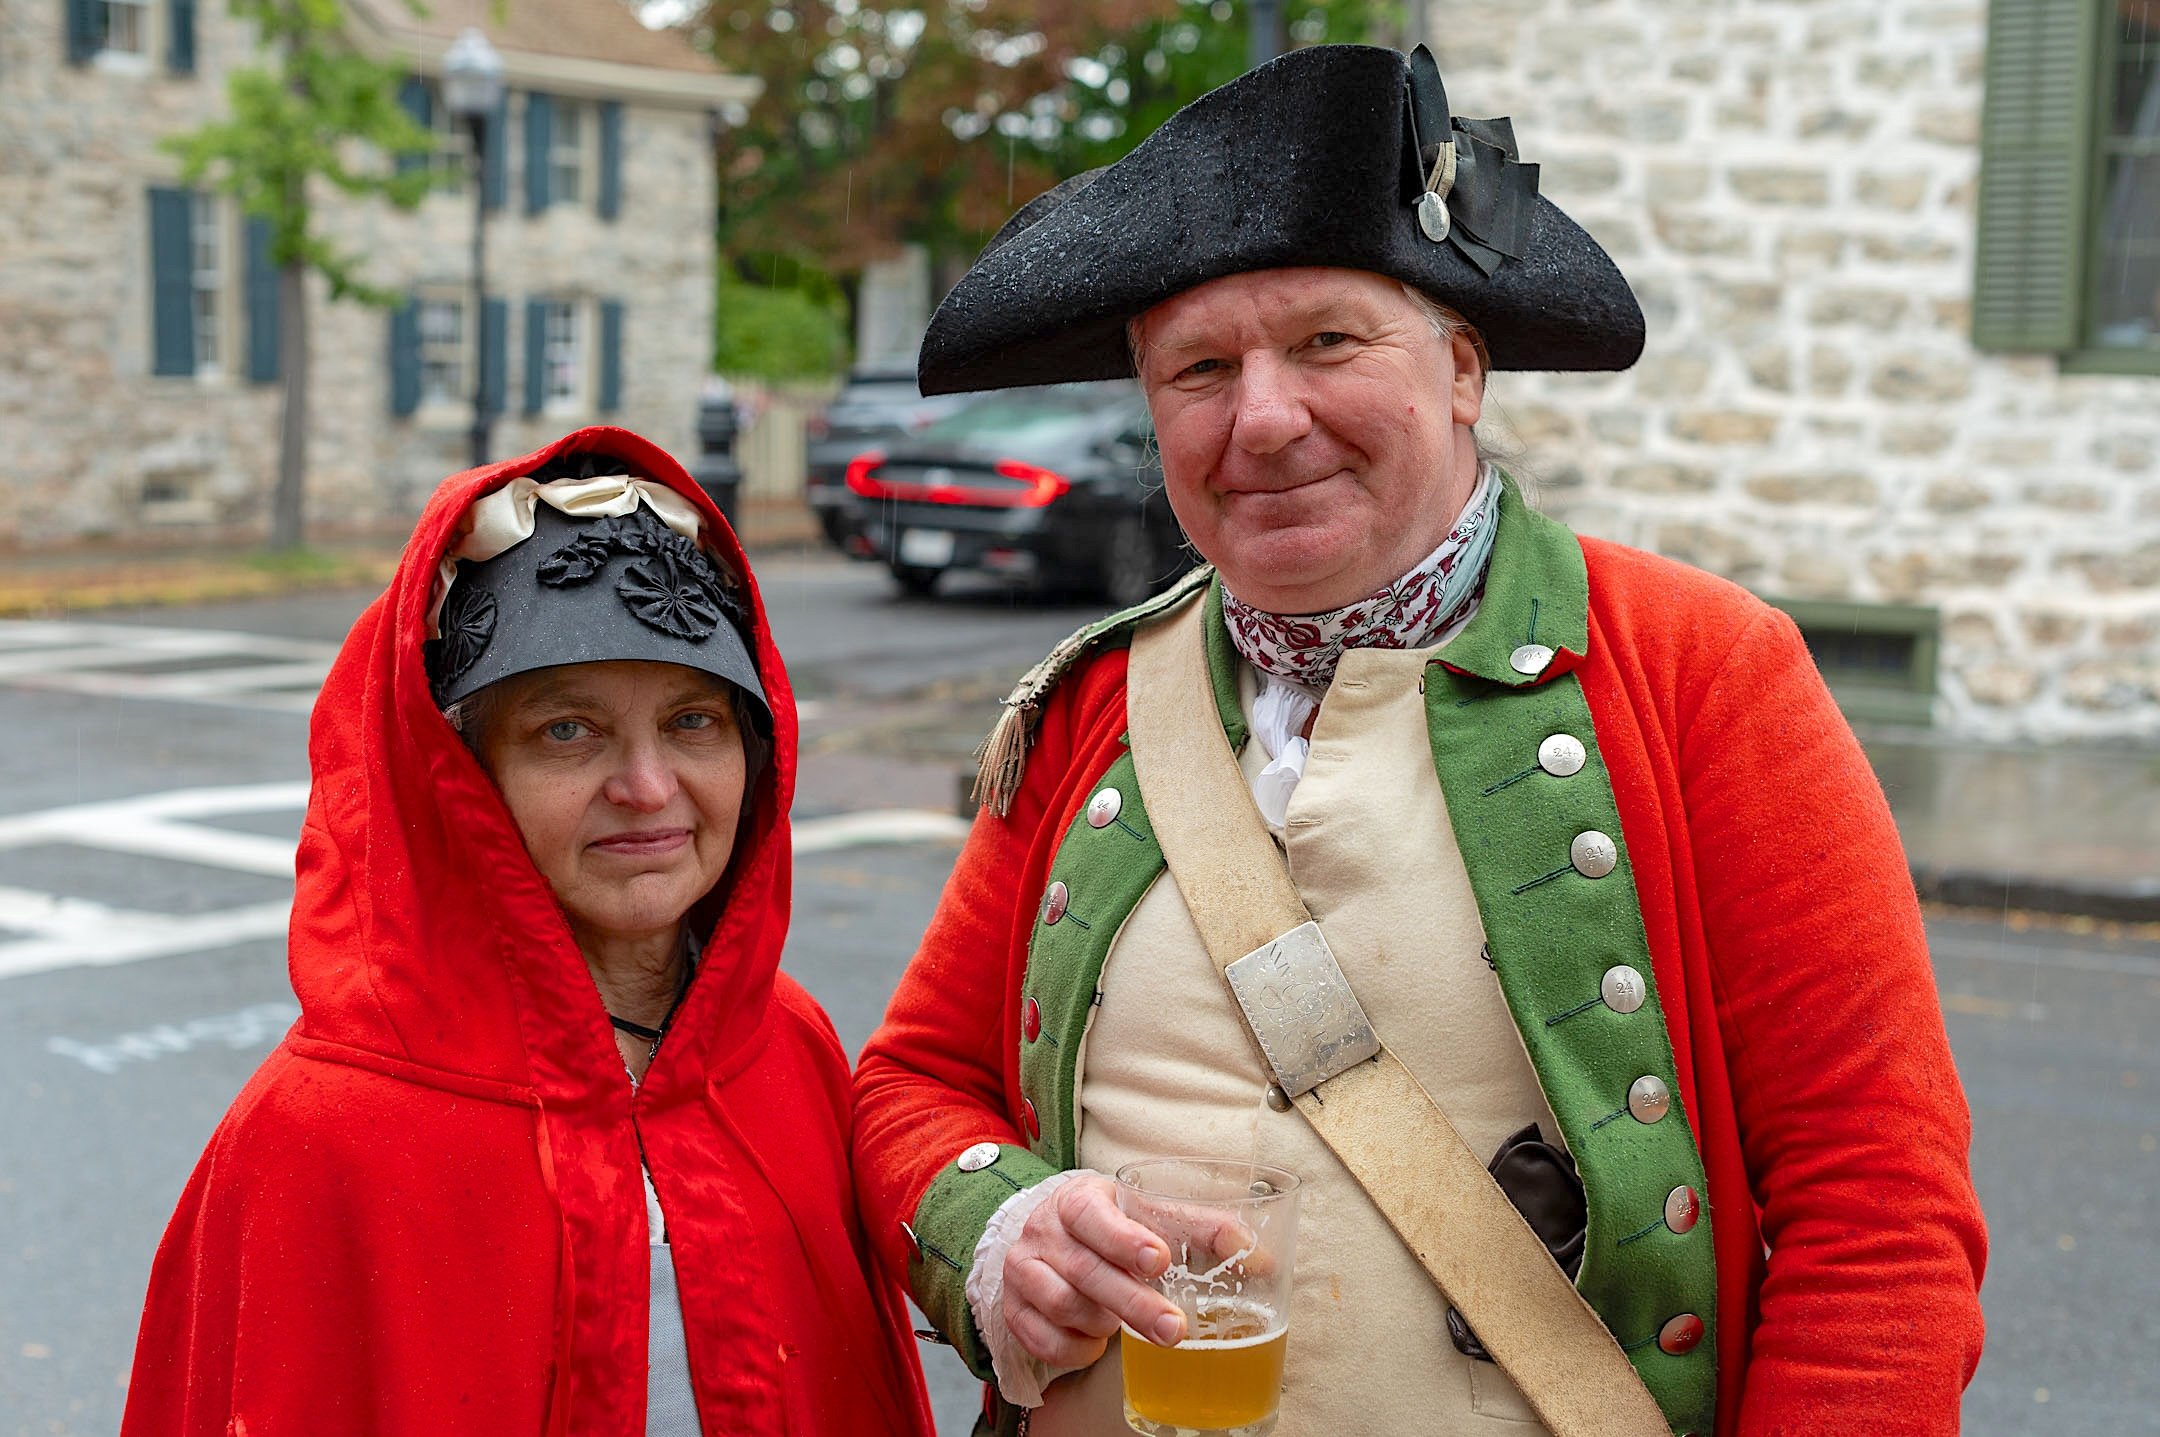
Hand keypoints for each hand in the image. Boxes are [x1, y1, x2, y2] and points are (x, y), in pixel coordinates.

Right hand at [1000, 1174, 1186, 1368]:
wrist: (1047, 1233)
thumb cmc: (1109, 1224)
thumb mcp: (1148, 1212)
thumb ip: (1202, 1228)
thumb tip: (1259, 1257)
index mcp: (1077, 1200)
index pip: (1091, 1215)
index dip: (1124, 1239)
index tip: (1160, 1260)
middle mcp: (1043, 1233)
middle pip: (1086, 1272)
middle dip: (1134, 1304)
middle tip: (1175, 1330)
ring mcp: (1023, 1271)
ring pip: (1062, 1306)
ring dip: (1103, 1323)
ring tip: (1124, 1324)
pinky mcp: (1014, 1309)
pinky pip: (1042, 1340)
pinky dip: (1075, 1350)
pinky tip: (1097, 1341)